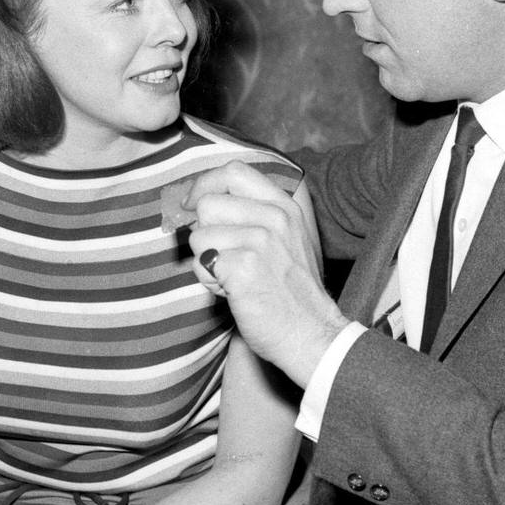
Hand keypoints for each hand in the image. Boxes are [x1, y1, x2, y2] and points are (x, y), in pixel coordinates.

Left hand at [184, 162, 347, 385]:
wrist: (311, 334)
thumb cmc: (290, 291)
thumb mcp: (286, 238)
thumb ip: (252, 213)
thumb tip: (196, 200)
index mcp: (285, 206)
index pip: (233, 171)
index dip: (204, 185)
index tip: (193, 205)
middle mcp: (275, 217)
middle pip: (207, 203)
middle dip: (204, 233)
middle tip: (225, 258)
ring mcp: (261, 241)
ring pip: (199, 236)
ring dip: (206, 261)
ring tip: (234, 278)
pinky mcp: (245, 267)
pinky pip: (202, 264)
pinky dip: (209, 282)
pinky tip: (234, 292)